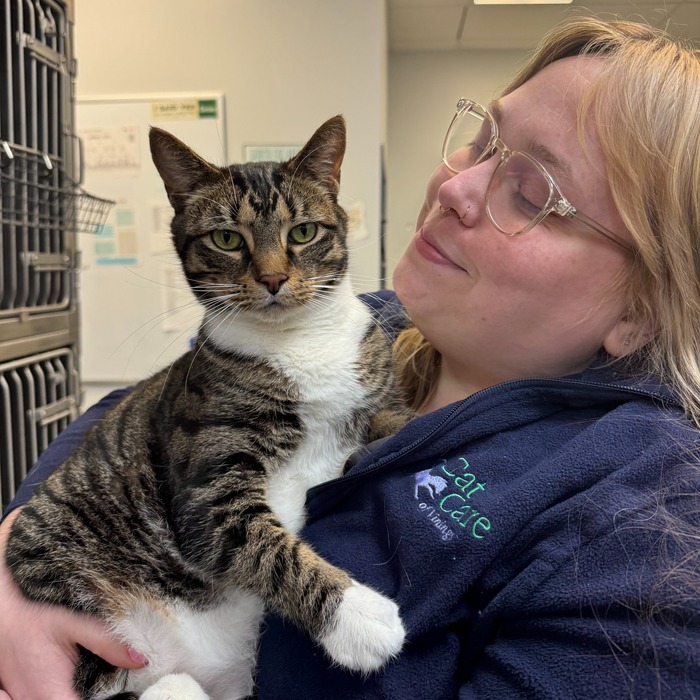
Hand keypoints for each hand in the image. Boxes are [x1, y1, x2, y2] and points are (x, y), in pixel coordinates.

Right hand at [0, 509, 145, 699]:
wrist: (1, 614)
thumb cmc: (34, 616)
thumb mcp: (73, 623)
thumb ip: (106, 641)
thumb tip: (141, 659)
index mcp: (52, 694)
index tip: (127, 693)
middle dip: (100, 699)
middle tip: (119, 687)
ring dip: (83, 697)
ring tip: (104, 685)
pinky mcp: (23, 697)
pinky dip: (69, 695)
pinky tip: (83, 684)